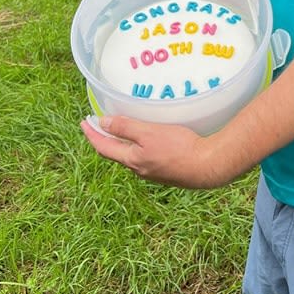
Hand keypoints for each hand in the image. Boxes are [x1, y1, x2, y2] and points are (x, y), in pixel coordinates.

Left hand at [80, 116, 224, 188]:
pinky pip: (147, 157)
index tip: (84, 122)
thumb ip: (125, 128)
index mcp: (132, 160)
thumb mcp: (149, 133)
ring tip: (124, 130)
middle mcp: (140, 169)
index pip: (104, 147)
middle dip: (107, 139)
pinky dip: (141, 146)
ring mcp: (154, 172)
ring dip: (124, 143)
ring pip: (133, 156)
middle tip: (100, 125)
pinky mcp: (168, 170)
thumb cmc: (179, 148)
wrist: (208, 166)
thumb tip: (102, 122)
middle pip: (117, 153)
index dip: (93, 134)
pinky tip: (151, 140)